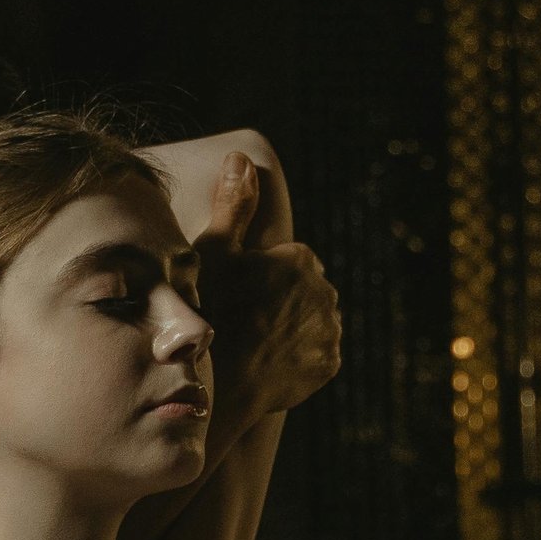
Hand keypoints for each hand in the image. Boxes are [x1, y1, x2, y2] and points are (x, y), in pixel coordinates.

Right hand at [193, 161, 340, 421]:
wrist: (221, 382)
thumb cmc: (210, 311)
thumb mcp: (213, 252)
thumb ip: (234, 204)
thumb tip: (242, 157)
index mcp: (300, 259)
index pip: (288, 259)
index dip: (262, 274)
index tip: (240, 291)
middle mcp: (325, 292)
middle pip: (304, 287)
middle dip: (283, 296)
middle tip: (246, 317)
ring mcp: (329, 331)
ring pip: (313, 318)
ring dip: (294, 324)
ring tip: (257, 338)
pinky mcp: (330, 363)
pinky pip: (318, 351)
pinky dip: (300, 353)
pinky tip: (271, 358)